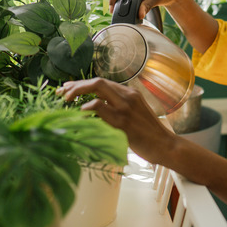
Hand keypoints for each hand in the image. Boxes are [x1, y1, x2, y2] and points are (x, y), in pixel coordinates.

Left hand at [56, 77, 175, 164]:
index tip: (68, 89)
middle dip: (76, 86)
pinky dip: (87, 107)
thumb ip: (118, 108)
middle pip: (97, 82)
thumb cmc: (148, 134)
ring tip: (66, 101)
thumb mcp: (134, 114)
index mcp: (130, 93)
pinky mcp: (123, 121)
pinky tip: (81, 113)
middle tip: (62, 93)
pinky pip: (100, 107)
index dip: (82, 84)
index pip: (102, 83)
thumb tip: (94, 110)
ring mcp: (126, 107)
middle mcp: (128, 96)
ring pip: (98, 89)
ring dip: (78, 92)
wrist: (164, 145)